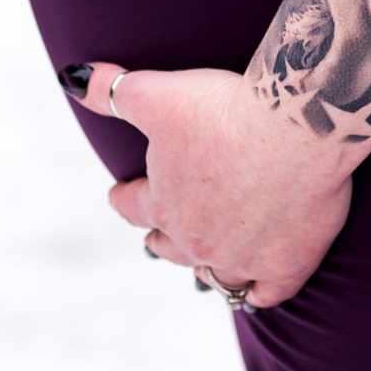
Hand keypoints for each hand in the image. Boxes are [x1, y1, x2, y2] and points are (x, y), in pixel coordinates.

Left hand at [69, 62, 352, 308]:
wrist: (299, 126)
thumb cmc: (227, 108)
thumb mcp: (158, 93)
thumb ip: (111, 90)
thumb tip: (71, 78)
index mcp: (162, 202)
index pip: (131, 207)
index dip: (125, 198)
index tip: (120, 195)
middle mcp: (196, 239)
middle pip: (169, 247)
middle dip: (161, 238)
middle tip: (158, 234)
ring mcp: (241, 257)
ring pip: (214, 274)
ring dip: (205, 267)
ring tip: (203, 264)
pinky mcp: (287, 265)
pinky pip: (265, 293)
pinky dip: (256, 290)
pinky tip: (253, 288)